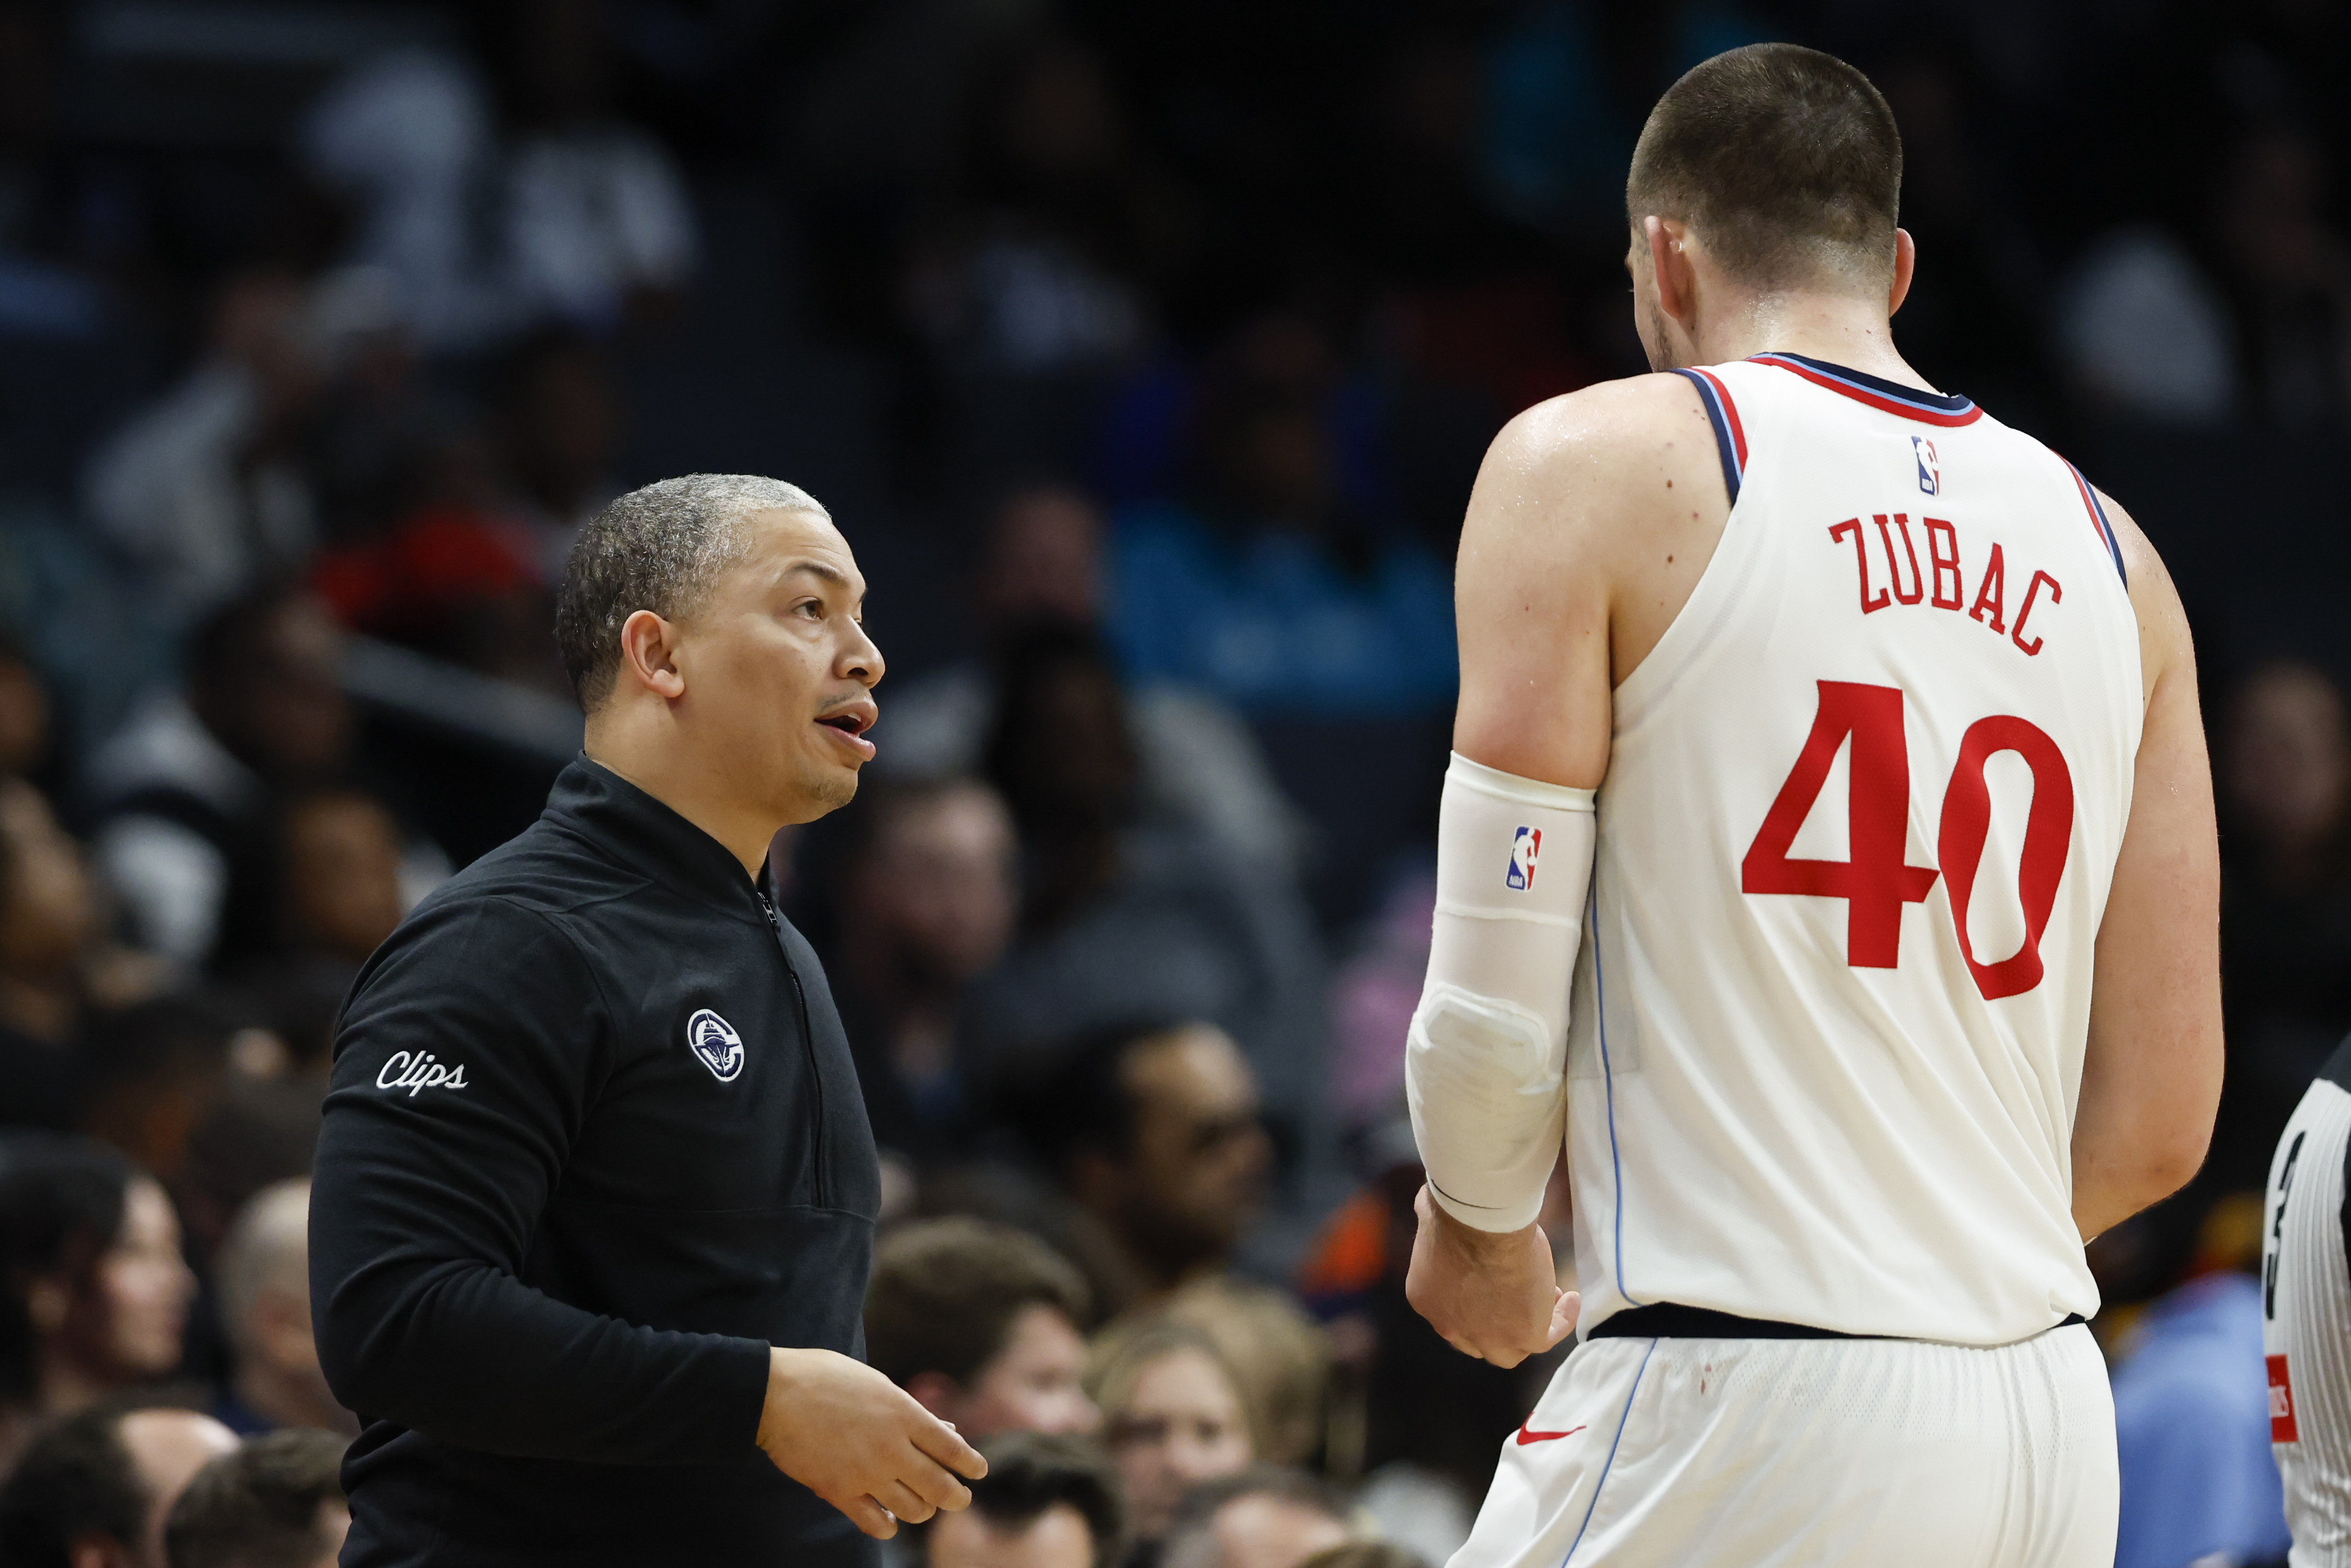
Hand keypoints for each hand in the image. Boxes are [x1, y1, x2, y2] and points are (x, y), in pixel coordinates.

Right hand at [755, 1347, 988, 1538]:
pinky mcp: (839, 1492)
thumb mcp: (876, 1383)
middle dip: (957, 1497)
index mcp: (904, 1413)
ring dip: (923, 1510)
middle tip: (960, 1499)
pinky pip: (876, 1523)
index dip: (971, 1464)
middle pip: (941, 1487)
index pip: (953, 1448)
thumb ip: (910, 1410)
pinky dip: (888, 1525)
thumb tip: (945, 1428)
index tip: (979, 1472)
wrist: (775, 1394)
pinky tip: (889, 1520)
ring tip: (924, 1507)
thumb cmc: (826, 1378)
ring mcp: (867, 1473)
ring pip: (914, 1509)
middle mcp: (892, 1447)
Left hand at [1405, 1184, 1578, 1367]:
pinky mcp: (1523, 1335)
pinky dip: (1560, 1321)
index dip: (1474, 1299)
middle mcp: (1452, 1327)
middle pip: (1477, 1340)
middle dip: (1497, 1322)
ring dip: (1528, 1328)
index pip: (1451, 1313)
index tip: (1493, 1278)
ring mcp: (1487, 1337)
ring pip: (1509, 1351)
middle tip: (1518, 1298)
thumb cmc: (1455, 1212)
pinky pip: (1547, 1338)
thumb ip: (1430, 1221)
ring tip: (1550, 1299)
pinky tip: (1570, 1301)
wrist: (1480, 1224)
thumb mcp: (1429, 1216)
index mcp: (1427, 1300)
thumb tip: (1427, 1206)